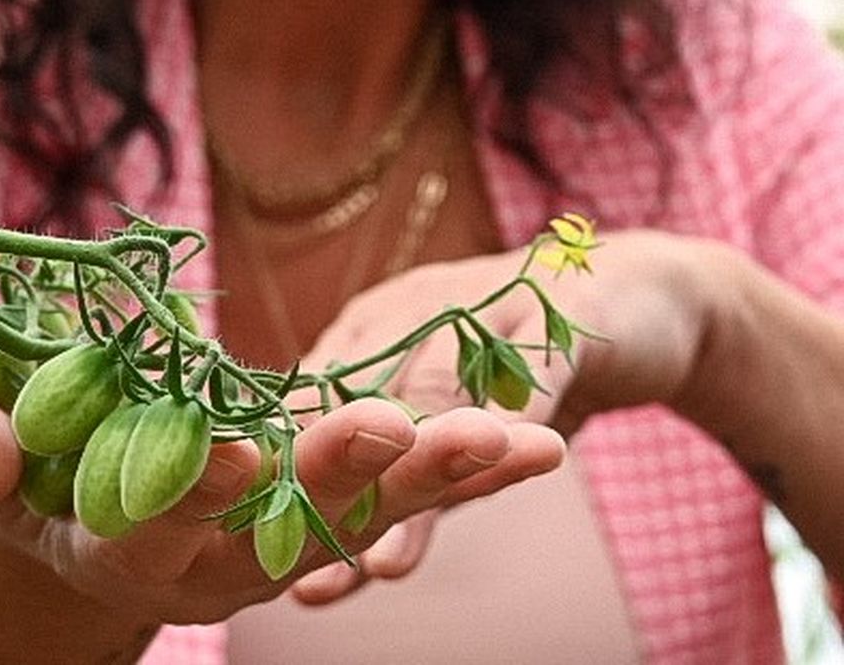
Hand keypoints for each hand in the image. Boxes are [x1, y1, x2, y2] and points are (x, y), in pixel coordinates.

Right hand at [0, 375, 563, 625]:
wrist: (82, 498)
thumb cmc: (24, 462)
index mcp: (123, 540)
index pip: (159, 519)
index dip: (194, 487)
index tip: (238, 455)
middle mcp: (215, 554)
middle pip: (282, 527)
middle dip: (336, 479)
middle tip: (388, 431)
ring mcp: (279, 535)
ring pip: (365, 519)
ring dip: (436, 480)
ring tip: (514, 441)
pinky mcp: (326, 507)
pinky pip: (403, 496)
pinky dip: (465, 474)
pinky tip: (538, 443)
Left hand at [285, 229, 720, 604]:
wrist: (643, 297)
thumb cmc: (520, 369)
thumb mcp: (443, 422)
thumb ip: (384, 492)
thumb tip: (306, 578)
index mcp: (366, 336)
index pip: (302, 406)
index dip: (268, 469)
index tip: (233, 535)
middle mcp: (410, 317)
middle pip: (356, 401)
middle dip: (317, 478)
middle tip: (280, 554)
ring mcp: (484, 311)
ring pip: (434, 395)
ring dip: (405, 476)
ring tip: (374, 562)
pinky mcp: (563, 320)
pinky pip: (531, 379)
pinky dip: (506, 432)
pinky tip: (491, 480)